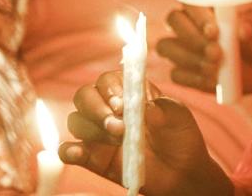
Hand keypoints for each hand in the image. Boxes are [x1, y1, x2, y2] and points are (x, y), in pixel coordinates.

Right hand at [59, 71, 232, 195]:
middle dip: (97, 108)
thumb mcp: (178, 116)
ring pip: (76, 121)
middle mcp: (109, 109)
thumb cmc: (180, 135)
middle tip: (119, 125)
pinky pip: (69, 151)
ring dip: (92, 129)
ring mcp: (99, 133)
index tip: (122, 103)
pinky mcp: (94, 158)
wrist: (183, 171)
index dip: (110, 88)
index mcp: (129, 92)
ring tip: (118, 139)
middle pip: (85, 96)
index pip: (107, 80)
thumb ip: (161, 108)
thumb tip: (143, 107)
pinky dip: (69, 150)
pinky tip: (79, 153)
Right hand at [157, 3, 251, 93]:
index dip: (197, 14)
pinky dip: (192, 78)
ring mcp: (186, 47)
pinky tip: (212, 81)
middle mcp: (192, 21)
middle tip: (216, 52)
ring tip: (216, 67)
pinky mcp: (187, 72)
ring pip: (167, 46)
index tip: (215, 31)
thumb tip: (243, 32)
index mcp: (208, 3)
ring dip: (189, 57)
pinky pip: (176, 74)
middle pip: (174, 20)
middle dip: (192, 37)